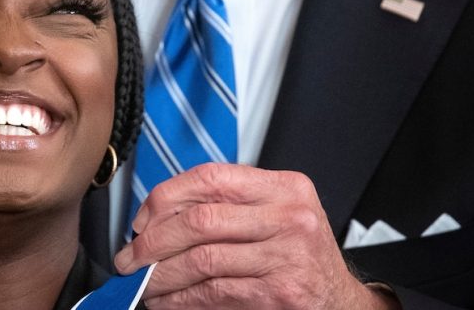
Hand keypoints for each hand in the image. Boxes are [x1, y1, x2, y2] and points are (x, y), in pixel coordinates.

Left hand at [114, 164, 399, 308]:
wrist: (343, 303)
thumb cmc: (298, 255)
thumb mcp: (275, 215)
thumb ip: (227, 206)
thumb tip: (154, 218)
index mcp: (284, 187)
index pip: (210, 177)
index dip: (165, 198)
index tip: (141, 221)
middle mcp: (290, 216)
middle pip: (200, 219)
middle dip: (153, 241)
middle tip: (130, 258)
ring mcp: (288, 256)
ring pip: (202, 259)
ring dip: (161, 275)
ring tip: (141, 283)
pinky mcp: (282, 295)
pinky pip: (215, 293)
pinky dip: (182, 299)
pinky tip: (167, 301)